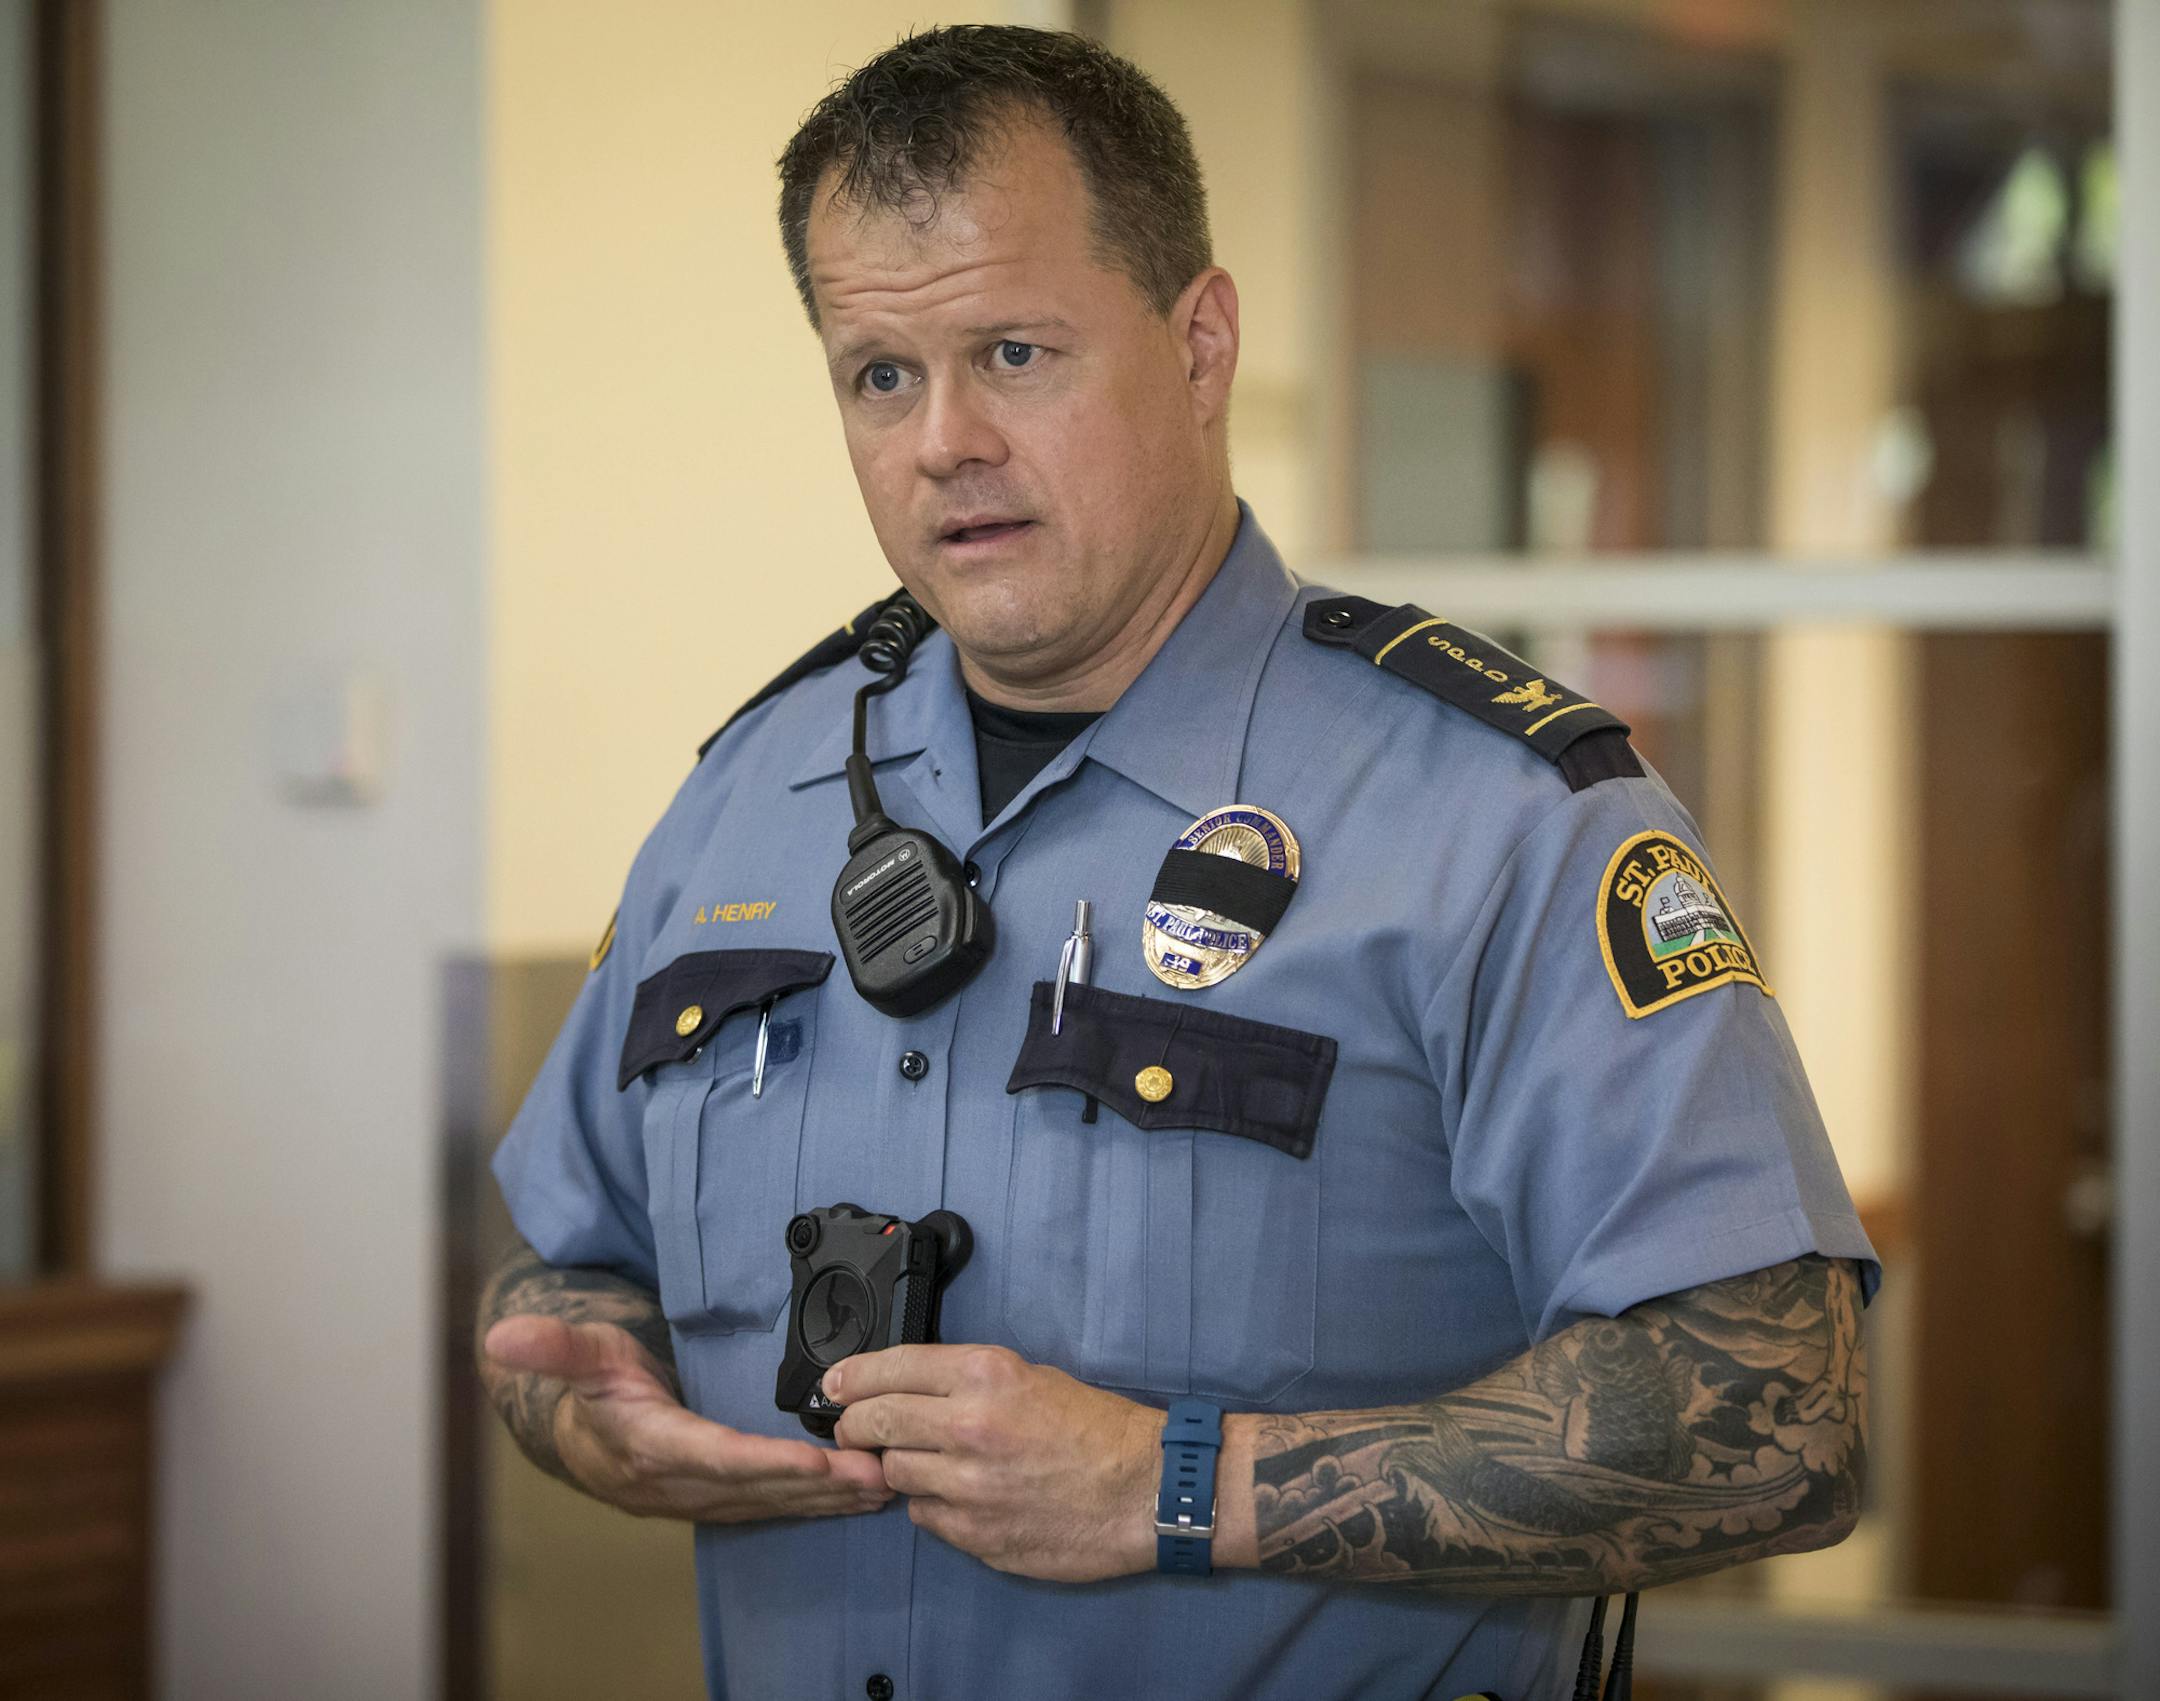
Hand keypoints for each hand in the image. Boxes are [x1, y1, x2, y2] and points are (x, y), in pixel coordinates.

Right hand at [482, 1315, 892, 1522]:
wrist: (579, 1433)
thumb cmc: (591, 1384)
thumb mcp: (579, 1353)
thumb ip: (552, 1347)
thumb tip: (501, 1334)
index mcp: (648, 1446)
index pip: (715, 1457)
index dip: (766, 1463)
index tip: (817, 1462)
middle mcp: (677, 1483)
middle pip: (757, 1488)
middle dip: (820, 1485)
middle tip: (879, 1471)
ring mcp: (699, 1499)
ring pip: (772, 1504)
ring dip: (829, 1499)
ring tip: (886, 1485)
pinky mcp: (718, 1500)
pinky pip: (773, 1506)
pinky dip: (818, 1503)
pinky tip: (860, 1497)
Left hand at [826, 1343, 1160, 1581]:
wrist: (1147, 1490)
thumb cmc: (1098, 1428)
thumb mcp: (1031, 1375)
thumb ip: (964, 1383)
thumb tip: (908, 1390)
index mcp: (984, 1376)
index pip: (888, 1369)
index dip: (851, 1377)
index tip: (834, 1385)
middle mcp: (967, 1427)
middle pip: (875, 1423)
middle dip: (855, 1424)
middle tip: (855, 1427)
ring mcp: (968, 1487)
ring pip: (895, 1473)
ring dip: (900, 1466)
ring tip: (928, 1462)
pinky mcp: (975, 1534)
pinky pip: (925, 1516)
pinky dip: (932, 1503)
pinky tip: (959, 1495)